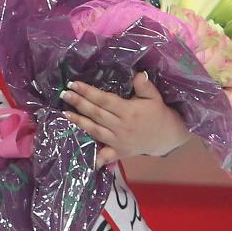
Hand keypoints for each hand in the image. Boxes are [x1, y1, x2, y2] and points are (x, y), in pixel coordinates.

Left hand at [61, 72, 190, 165]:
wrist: (166, 136)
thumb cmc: (158, 114)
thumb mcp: (154, 97)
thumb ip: (144, 86)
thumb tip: (138, 73)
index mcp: (128, 111)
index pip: (104, 100)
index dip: (88, 92)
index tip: (74, 84)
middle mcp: (121, 126)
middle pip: (96, 113)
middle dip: (79, 103)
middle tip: (64, 94)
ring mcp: (118, 141)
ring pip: (95, 130)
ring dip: (79, 122)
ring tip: (65, 113)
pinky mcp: (118, 152)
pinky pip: (104, 155)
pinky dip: (93, 157)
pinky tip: (79, 153)